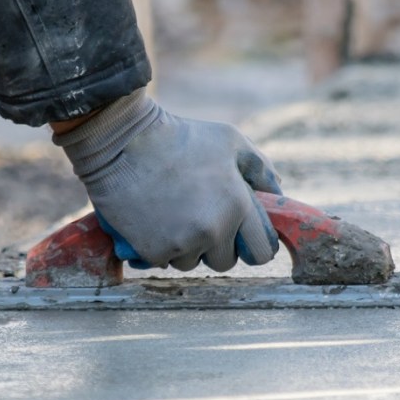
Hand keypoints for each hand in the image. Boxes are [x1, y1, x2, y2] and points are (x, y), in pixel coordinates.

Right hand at [53, 88, 281, 270]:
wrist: (121, 143)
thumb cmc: (180, 136)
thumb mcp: (230, 141)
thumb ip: (260, 169)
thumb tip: (278, 192)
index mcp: (238, 206)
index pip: (262, 251)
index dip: (252, 245)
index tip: (241, 238)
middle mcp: (213, 230)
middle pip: (225, 262)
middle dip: (216, 245)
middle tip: (200, 217)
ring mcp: (181, 243)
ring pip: (192, 263)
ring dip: (186, 246)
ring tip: (172, 213)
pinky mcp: (152, 251)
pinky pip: (164, 261)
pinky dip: (159, 246)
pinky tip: (153, 219)